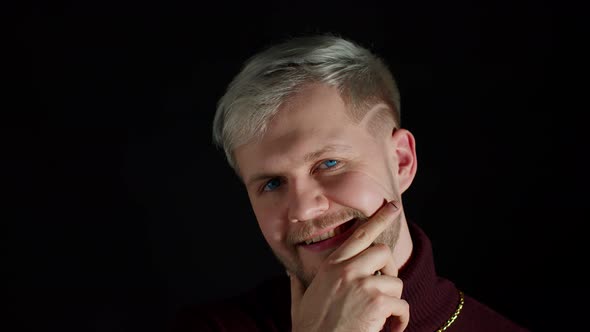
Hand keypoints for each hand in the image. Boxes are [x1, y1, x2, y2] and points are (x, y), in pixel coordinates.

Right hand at [289, 201, 408, 331]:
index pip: (359, 235)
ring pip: (396, 281)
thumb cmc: (309, 330)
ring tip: (383, 317)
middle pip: (383, 251)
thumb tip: (290, 274)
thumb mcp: (299, 302)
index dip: (378, 219)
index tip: (391, 207)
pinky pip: (401, 305)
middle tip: (386, 286)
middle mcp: (346, 270)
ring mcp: (362, 285)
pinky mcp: (376, 302)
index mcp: (331, 267)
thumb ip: (297, 284)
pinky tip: (392, 329)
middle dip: (390, 268)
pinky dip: (401, 320)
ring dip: (393, 300)